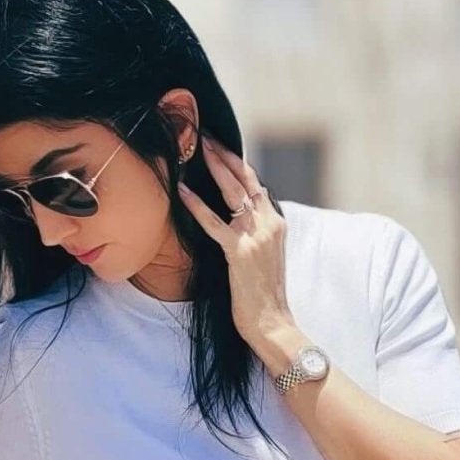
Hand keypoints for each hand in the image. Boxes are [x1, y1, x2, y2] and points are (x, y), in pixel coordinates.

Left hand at [176, 135, 293, 353]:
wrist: (273, 323)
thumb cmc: (265, 297)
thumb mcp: (265, 259)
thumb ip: (254, 235)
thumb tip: (237, 220)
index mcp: (276, 225)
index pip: (256, 186)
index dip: (238, 165)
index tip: (222, 148)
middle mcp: (269, 225)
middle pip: (245, 180)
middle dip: (225, 155)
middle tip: (206, 136)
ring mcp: (255, 237)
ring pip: (232, 192)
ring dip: (214, 166)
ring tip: (197, 147)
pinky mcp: (239, 252)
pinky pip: (214, 222)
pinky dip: (197, 205)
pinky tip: (182, 190)